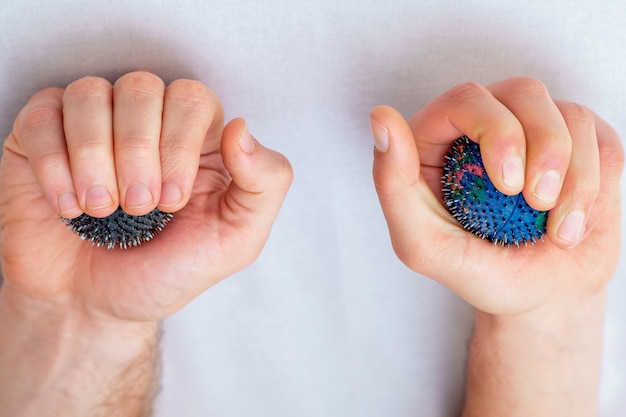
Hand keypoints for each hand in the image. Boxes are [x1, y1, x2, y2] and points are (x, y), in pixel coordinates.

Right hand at [0, 71, 292, 321]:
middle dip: (137, 154)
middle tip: (139, 207)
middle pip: (141, 87)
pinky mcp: (42, 138)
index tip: (172, 201)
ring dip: (94, 159)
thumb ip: (265, 184)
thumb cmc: (168, 270)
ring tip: (100, 208)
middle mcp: (146, 121)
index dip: (179, 144)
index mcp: (196, 137)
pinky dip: (54, 165)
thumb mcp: (237, 239)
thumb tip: (242, 127)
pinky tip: (67, 206)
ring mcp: (92, 125)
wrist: (98, 307)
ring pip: (90, 94)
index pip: (192, 98)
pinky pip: (43, 116)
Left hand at [370, 76, 623, 314]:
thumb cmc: (476, 270)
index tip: (508, 186)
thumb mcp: (423, 244)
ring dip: (574, 179)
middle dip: (543, 150)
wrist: (539, 297)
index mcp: (437, 140)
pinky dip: (595, 189)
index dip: (496, 130)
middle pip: (523, 92)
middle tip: (535, 203)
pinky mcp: (578, 145)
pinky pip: (601, 139)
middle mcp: (484, 126)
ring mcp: (533, 131)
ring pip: (568, 115)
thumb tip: (381, 115)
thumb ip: (392, 184)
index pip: (465, 98)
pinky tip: (572, 224)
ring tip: (557, 231)